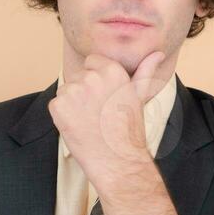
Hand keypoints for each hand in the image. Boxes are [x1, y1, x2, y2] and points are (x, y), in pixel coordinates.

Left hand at [48, 51, 167, 186]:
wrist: (118, 161)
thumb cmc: (129, 130)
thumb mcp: (139, 96)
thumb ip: (145, 71)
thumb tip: (158, 53)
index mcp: (112, 70)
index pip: (92, 61)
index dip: (96, 80)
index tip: (104, 98)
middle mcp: (91, 77)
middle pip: (78, 76)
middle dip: (84, 92)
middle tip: (99, 113)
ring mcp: (73, 91)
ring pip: (66, 90)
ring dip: (72, 104)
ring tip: (90, 121)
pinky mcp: (59, 107)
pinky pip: (55, 104)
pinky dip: (62, 116)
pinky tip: (78, 127)